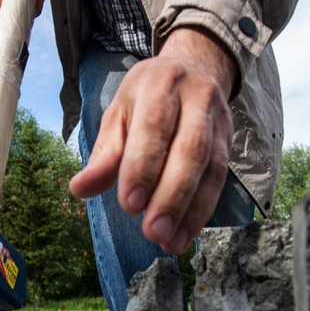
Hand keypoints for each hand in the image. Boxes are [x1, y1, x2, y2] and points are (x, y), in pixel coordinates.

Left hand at [70, 26, 237, 254]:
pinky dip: (201, 212)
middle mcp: (196, 98)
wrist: (195, 68)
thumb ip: (105, 153)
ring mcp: (219, 120)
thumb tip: (80, 189)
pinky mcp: (230, 142)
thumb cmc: (147, 97)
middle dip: (171, 195)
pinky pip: (220, 181)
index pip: (155, 125)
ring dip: (190, 211)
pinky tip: (184, 235)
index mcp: (160, 84)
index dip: (143, 166)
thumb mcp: (120, 114)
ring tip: (169, 242)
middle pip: (191, 149)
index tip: (130, 205)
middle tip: (152, 231)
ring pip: (211, 168)